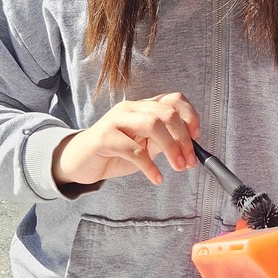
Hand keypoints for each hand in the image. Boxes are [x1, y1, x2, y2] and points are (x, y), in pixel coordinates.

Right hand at [52, 93, 200, 187]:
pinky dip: (149, 166)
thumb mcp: (145, 145)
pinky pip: (133, 149)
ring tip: (178, 167)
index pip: (174, 99)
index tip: (197, 137)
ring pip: (152, 124)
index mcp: (143, 107)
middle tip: (189, 161)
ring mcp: (116, 120)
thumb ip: (164, 141)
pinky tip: (156, 177)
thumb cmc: (115, 152)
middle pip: (166, 113)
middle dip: (183, 138)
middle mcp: (131, 109)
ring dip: (171, 148)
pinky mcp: (104, 137)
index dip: (190, 116)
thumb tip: (190, 146)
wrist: (80, 162)